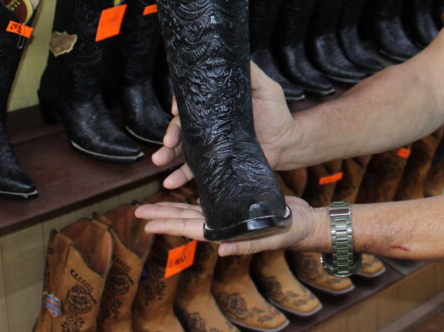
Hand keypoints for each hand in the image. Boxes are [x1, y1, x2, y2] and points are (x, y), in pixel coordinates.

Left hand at [134, 195, 325, 256]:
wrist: (305, 223)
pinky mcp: (234, 205)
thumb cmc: (289, 231)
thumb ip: (247, 244)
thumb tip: (222, 249)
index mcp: (226, 232)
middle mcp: (222, 224)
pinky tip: (184, 194)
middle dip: (161, 215)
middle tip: (138, 211)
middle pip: (185, 219)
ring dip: (172, 208)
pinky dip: (193, 199)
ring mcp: (227, 215)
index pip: (190, 229)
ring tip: (152, 204)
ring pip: (192, 211)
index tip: (146, 222)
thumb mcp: (270, 236)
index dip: (167, 225)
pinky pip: (208, 202)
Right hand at [150, 62, 297, 187]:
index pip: (191, 101)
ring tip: (159, 161)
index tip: (175, 110)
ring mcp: (210, 143)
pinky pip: (194, 170)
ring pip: (182, 148)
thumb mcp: (265, 87)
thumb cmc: (277, 112)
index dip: (180, 105)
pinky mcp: (215, 162)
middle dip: (170, 133)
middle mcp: (208, 123)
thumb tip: (232, 53)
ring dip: (167, 154)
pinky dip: (180, 176)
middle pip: (182, 126)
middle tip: (167, 142)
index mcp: (215, 104)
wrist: (287, 143)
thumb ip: (250, 72)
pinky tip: (170, 182)